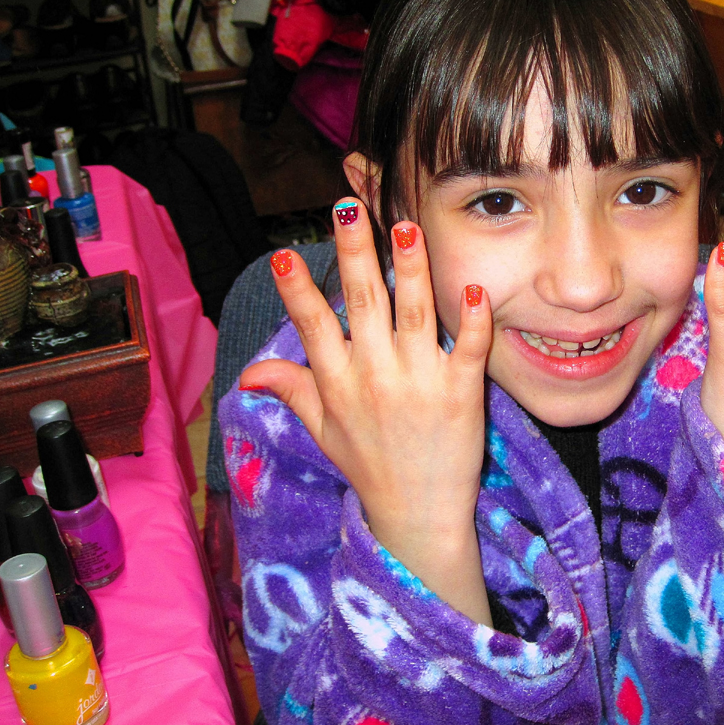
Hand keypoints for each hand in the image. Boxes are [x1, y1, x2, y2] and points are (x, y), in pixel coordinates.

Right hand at [238, 200, 493, 621]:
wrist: (418, 515)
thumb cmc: (370, 466)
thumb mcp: (322, 430)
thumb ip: (292, 390)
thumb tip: (249, 374)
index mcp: (337, 382)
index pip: (312, 325)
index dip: (297, 290)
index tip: (285, 253)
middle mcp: (374, 376)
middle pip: (362, 304)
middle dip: (354, 254)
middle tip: (349, 208)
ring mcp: (420, 382)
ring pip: (413, 315)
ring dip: (410, 269)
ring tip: (407, 227)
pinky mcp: (462, 393)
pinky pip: (467, 349)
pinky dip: (472, 320)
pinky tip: (474, 289)